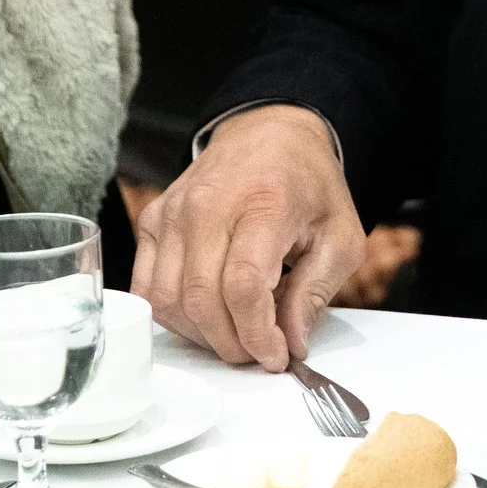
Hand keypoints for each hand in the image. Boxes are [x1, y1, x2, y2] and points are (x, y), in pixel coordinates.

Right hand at [134, 104, 366, 369]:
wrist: (271, 133)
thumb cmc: (308, 184)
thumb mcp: (340, 235)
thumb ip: (315, 292)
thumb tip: (290, 343)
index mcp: (264, 202)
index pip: (243, 285)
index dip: (257, 334)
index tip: (276, 354)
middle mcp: (209, 204)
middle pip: (201, 298)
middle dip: (232, 343)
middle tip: (258, 350)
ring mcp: (174, 211)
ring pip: (168, 299)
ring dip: (201, 334)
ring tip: (235, 331)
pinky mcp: (153, 220)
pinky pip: (147, 286)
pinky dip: (172, 314)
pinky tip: (205, 314)